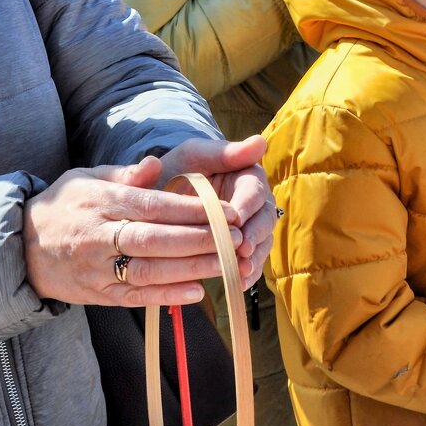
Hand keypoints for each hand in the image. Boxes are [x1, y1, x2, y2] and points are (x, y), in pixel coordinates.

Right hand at [23, 158, 240, 306]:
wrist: (20, 246)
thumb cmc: (68, 205)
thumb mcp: (89, 178)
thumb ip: (126, 173)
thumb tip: (156, 163)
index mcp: (101, 202)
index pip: (153, 206)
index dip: (192, 210)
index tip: (227, 211)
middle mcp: (98, 236)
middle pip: (154, 240)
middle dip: (200, 240)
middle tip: (236, 237)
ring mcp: (97, 268)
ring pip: (148, 271)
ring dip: (191, 269)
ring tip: (227, 263)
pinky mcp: (98, 294)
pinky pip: (136, 297)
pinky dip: (167, 297)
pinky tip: (198, 291)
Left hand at [159, 135, 274, 288]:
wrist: (160, 194)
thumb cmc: (177, 170)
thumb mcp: (192, 155)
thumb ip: (220, 151)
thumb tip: (260, 142)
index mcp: (248, 175)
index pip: (254, 192)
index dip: (247, 206)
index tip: (235, 219)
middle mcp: (255, 202)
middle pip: (264, 220)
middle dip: (254, 236)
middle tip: (241, 249)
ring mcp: (251, 227)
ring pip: (262, 243)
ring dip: (253, 258)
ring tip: (240, 272)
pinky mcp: (242, 248)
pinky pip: (251, 262)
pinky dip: (246, 274)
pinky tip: (237, 283)